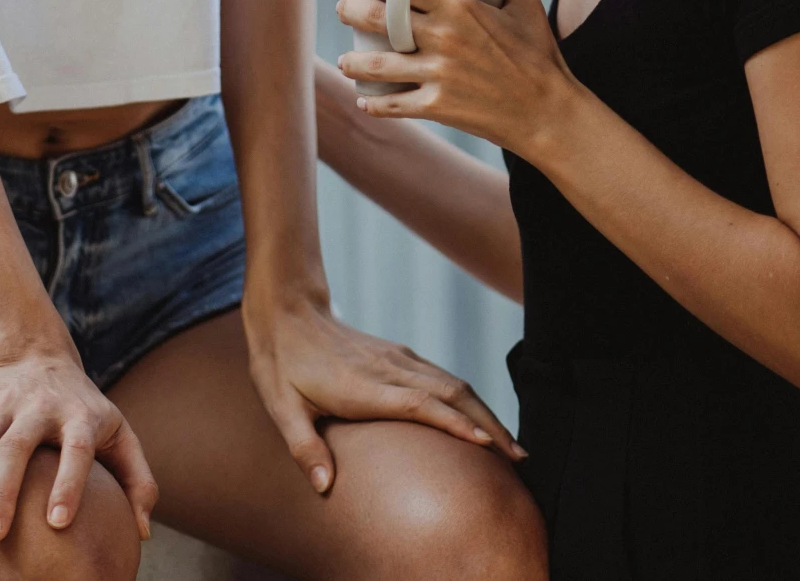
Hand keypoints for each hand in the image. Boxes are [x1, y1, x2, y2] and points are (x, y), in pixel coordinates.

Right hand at [0, 345, 157, 544]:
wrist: (39, 356)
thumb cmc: (84, 412)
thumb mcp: (119, 434)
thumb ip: (137, 480)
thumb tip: (141, 532)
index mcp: (81, 414)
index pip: (77, 447)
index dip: (68, 483)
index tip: (57, 523)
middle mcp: (40, 404)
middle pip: (17, 446)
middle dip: (4, 493)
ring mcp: (2, 400)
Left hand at [243, 289, 524, 492]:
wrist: (288, 312)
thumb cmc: (282, 364)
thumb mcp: (281, 407)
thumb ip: (303, 447)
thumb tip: (323, 486)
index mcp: (364, 386)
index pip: (420, 404)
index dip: (455, 424)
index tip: (486, 447)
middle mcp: (390, 369)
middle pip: (453, 394)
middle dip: (488, 426)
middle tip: (518, 458)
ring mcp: (399, 359)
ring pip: (455, 384)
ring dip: (485, 413)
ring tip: (511, 446)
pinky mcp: (401, 355)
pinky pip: (444, 377)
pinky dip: (470, 400)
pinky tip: (481, 420)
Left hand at [335, 0, 585, 158]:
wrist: (549, 113)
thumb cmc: (541, 59)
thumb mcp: (529, 9)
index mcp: (460, 6)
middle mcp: (442, 37)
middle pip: (377, 18)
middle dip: (350, 10)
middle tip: (344, 9)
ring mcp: (437, 74)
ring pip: (375, 65)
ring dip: (351, 62)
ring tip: (344, 59)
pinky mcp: (437, 106)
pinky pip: (393, 105)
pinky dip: (373, 104)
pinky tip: (364, 101)